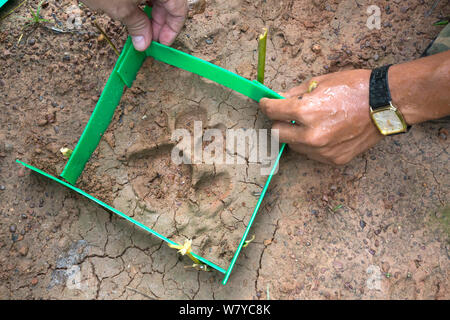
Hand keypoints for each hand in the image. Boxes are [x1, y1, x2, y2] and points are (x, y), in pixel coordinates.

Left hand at [81, 0, 186, 50]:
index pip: (179, 10)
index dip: (172, 30)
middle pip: (169, 2)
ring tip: (139, 28)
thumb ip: (137, 26)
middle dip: (160, 22)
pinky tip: (132, 12)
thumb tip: (144, 42)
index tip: (162, 44)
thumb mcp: (120, 8)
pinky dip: (141, 2)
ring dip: (150, 13)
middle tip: (148, 39)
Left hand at [259, 70, 383, 164]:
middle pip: (277, 134)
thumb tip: (278, 98)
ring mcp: (322, 150)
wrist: (386, 103)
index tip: (265, 103)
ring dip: (295, 135)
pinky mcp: (333, 159)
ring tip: (311, 123)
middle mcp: (311, 135)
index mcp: (306, 111)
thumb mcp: (321, 82)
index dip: (266, 105)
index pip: (272, 111)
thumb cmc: (355, 87)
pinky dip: (312, 144)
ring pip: (294, 146)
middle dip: (278, 122)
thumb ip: (295, 93)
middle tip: (286, 115)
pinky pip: (312, 153)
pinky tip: (325, 132)